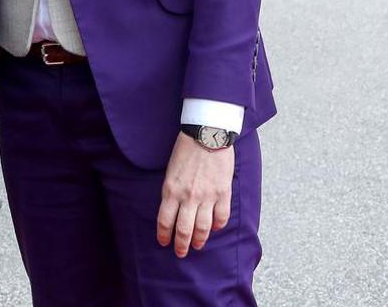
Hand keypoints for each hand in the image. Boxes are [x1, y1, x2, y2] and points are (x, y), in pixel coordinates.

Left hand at [156, 133, 234, 257]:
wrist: (207, 134)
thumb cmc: (186, 148)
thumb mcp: (171, 170)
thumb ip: (172, 190)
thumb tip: (173, 208)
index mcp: (171, 190)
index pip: (165, 220)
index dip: (164, 235)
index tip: (164, 242)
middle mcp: (188, 197)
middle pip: (184, 229)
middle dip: (181, 245)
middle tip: (180, 253)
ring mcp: (207, 196)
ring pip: (203, 228)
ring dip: (199, 240)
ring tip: (196, 246)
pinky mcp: (223, 193)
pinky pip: (221, 217)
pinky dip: (218, 226)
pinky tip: (214, 229)